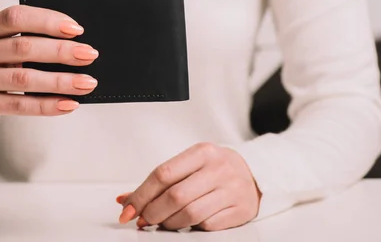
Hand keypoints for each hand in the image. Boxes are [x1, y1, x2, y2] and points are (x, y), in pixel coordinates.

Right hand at [0, 5, 98, 136]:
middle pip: (23, 47)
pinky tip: (69, 103)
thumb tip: (75, 45)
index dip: (47, 20)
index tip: (76, 28)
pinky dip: (48, 105)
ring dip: (61, 81)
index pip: (15, 16)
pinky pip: (19, 104)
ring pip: (24, 78)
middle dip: (61, 51)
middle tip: (90, 54)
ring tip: (87, 82)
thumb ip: (24, 42)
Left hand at [116, 143, 260, 231]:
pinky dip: (191, 227)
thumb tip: (125, 200)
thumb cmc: (214, 170)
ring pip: (190, 214)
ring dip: (169, 223)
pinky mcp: (240, 210)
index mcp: (203, 152)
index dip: (141, 194)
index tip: (128, 209)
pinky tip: (185, 223)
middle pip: (175, 196)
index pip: (163, 174)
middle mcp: (219, 169)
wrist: (254, 175)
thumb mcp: (190, 165)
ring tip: (163, 222)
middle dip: (152, 212)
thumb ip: (160, 181)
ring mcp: (231, 190)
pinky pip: (206, 225)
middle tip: (143, 219)